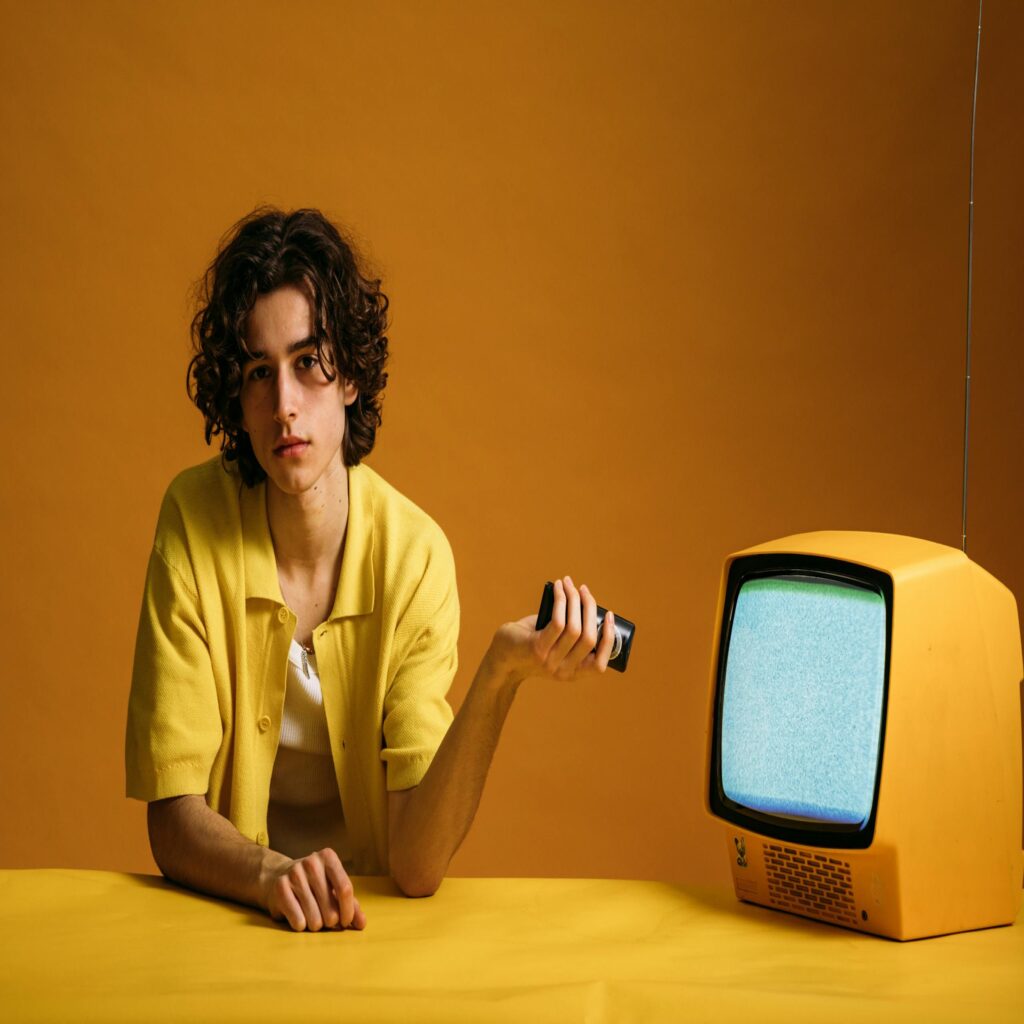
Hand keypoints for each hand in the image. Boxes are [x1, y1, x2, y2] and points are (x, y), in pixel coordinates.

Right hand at [259, 847, 366, 931]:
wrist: (276, 876)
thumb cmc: (313, 885)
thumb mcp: (332, 888)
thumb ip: (350, 904)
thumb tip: (362, 923)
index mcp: (329, 858)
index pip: (345, 889)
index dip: (348, 911)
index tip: (346, 922)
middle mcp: (311, 862)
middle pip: (331, 909)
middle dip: (331, 922)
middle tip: (326, 919)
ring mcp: (294, 874)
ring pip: (315, 919)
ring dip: (316, 925)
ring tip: (312, 917)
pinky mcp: (280, 888)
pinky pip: (298, 921)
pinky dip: (301, 925)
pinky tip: (298, 916)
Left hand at [488, 575, 615, 683]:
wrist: (500, 660)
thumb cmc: (530, 647)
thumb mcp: (555, 647)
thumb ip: (570, 633)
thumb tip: (583, 603)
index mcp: (573, 674)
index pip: (600, 664)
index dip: (609, 638)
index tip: (609, 614)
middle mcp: (563, 671)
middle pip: (589, 638)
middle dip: (590, 608)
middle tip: (584, 590)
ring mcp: (549, 661)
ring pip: (574, 627)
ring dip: (575, 600)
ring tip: (570, 584)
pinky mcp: (536, 648)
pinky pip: (557, 621)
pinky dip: (561, 600)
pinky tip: (559, 588)